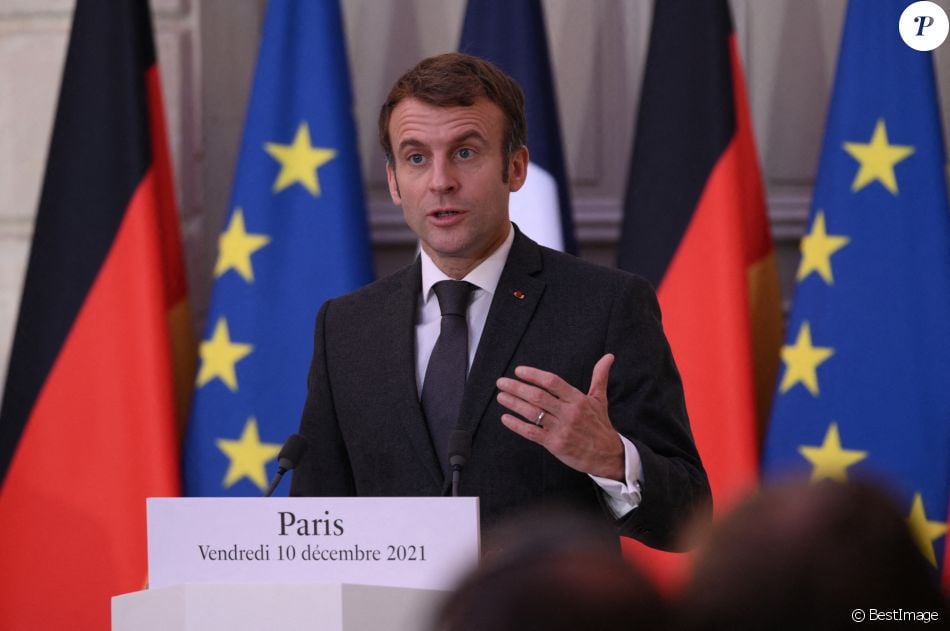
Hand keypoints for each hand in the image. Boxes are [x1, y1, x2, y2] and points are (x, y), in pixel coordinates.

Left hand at [495, 353, 624, 480]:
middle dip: (517, 388)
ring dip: (514, 404)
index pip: (553, 382)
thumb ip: (599, 376)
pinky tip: (505, 418)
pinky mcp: (555, 444)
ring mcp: (561, 429)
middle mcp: (569, 412)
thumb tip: (608, 357)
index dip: (534, 375)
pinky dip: (517, 425)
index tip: (518, 371)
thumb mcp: (600, 399)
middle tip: (501, 382)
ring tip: (501, 396)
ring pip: (533, 413)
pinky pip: (532, 433)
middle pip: (538, 396)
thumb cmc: (600, 425)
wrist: (608, 455)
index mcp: (578, 399)